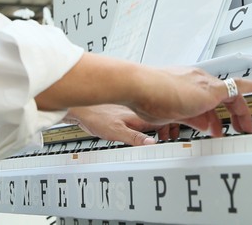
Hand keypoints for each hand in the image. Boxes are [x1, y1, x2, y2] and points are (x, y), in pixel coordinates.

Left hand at [65, 104, 181, 145]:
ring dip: (156, 122)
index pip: (162, 119)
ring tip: (157, 132)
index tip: (172, 136)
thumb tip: (152, 144)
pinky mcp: (123, 107)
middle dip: (167, 124)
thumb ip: (134, 138)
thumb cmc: (95, 118)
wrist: (79, 108)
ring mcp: (130, 107)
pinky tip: (140, 126)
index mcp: (137, 115)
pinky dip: (146, 118)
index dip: (171, 127)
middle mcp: (136, 109)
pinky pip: (141, 111)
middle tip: (168, 136)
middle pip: (159, 115)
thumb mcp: (116, 133)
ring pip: (150, 113)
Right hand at [130, 66, 251, 136]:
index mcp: (185, 85)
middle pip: (221, 97)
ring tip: (246, 128)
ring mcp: (204, 83)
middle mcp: (197, 80)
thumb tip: (202, 127)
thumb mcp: (169, 114)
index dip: (212, 115)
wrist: (140, 85)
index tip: (216, 125)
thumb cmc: (146, 98)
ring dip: (240, 112)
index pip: (205, 100)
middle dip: (231, 114)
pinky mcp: (212, 89)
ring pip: (231, 95)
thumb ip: (188, 119)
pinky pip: (239, 87)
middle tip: (237, 128)